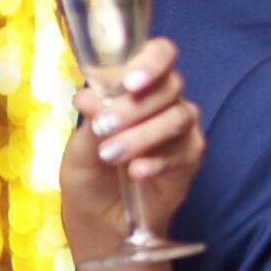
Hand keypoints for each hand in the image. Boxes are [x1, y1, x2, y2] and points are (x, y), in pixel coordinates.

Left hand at [60, 38, 203, 251]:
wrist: (99, 216)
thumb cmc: (89, 171)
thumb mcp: (79, 143)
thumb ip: (91, 118)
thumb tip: (90, 96)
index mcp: (137, 84)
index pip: (158, 54)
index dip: (150, 62)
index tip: (130, 83)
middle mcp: (164, 100)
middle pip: (170, 85)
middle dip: (134, 107)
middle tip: (103, 128)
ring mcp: (181, 128)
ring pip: (176, 118)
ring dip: (141, 136)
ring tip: (111, 155)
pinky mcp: (190, 157)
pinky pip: (182, 151)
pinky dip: (157, 161)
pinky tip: (136, 172)